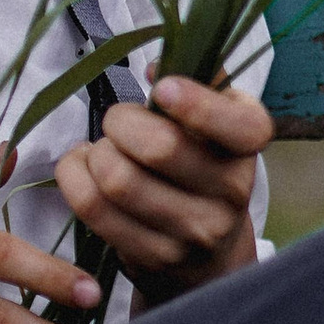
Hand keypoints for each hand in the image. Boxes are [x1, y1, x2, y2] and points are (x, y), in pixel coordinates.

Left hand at [56, 76, 267, 299]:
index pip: (240, 126)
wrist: (207, 254)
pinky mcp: (155, 256)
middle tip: (116, 123)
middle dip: (120, 123)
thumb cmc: (199, 168)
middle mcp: (233, 191)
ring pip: (119, 179)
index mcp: (248, 147)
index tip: (163, 89)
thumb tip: (155, 68)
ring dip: (95, 154)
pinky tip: (83, 171)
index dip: (197, 104)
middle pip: (159, 147)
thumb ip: (198, 81)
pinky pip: (94, 208)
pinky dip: (75, 178)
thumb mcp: (211, 123)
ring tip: (100, 151)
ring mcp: (195, 231)